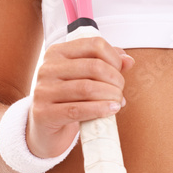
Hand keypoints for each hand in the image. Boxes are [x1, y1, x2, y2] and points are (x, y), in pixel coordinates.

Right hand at [26, 38, 134, 158]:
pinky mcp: (43, 113)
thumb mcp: (87, 77)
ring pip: (87, 88)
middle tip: (120, 91)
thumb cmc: (69, 98)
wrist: (46, 128)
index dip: (114, 58)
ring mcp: (43, 90)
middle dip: (115, 80)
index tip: (120, 71)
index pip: (94, 45)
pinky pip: (77, 109)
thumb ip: (107, 64)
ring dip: (110, 95)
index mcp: (58, 52)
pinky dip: (99, 109)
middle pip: (93, 66)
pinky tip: (111, 110)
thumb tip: (128, 60)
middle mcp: (47, 67)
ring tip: (118, 102)